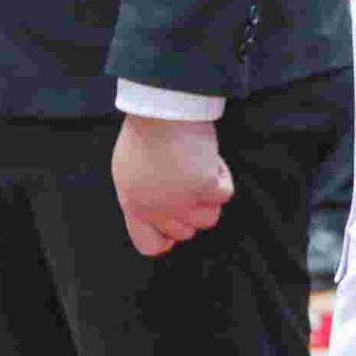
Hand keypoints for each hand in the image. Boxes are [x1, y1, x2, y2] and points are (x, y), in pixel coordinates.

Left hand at [112, 116, 234, 257]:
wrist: (162, 109)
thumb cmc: (146, 132)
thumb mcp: (131, 170)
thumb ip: (144, 195)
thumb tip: (166, 211)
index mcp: (134, 205)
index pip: (150, 245)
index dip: (169, 237)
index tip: (180, 218)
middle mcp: (155, 210)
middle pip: (186, 233)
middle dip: (194, 208)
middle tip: (192, 180)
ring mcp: (180, 202)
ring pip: (209, 219)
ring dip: (210, 195)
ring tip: (200, 168)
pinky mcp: (203, 188)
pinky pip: (225, 194)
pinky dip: (223, 175)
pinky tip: (210, 158)